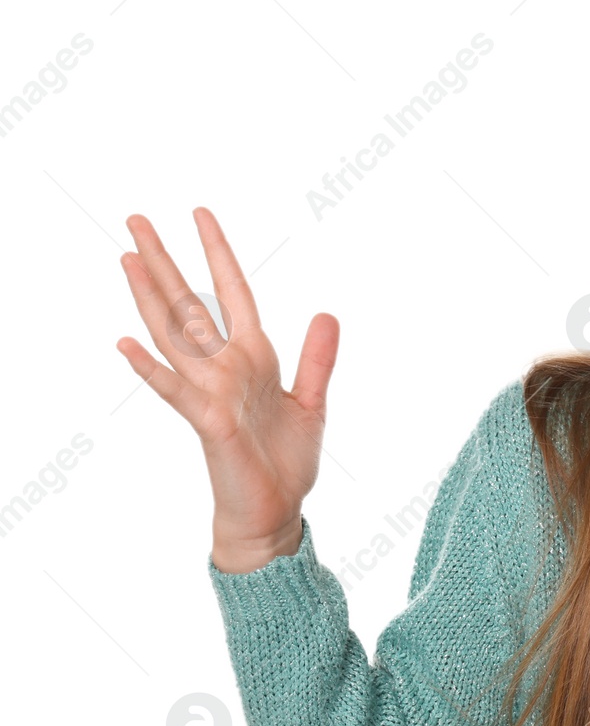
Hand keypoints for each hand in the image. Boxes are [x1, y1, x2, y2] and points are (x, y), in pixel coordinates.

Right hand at [115, 207, 340, 568]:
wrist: (276, 512)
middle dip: (166, 262)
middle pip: (190, 305)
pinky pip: (176, 391)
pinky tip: (126, 344)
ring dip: (150, 298)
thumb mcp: (311, 402)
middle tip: (136, 217)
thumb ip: (317, 359)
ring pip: (175, 336)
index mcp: (253, 358)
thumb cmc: (285, 462)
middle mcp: (225, 368)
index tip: (201, 214)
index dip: (219, 254)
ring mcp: (212, 392)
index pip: (232, 294)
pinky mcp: (208, 423)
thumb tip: (326, 312)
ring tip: (126, 258)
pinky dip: (152, 370)